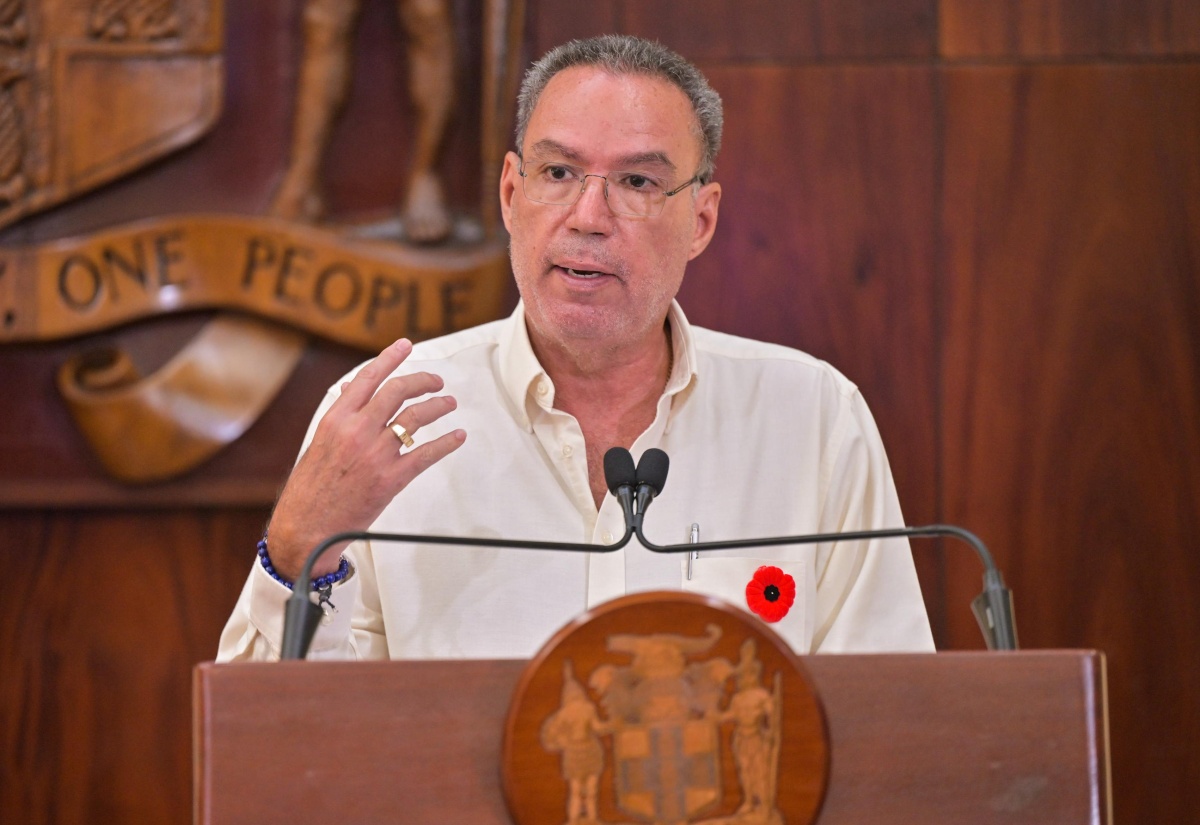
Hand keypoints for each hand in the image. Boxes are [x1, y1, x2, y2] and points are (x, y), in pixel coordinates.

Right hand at [265, 338, 465, 579]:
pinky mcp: (391, 479)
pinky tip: (458, 436)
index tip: (406, 345)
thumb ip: (342, 417)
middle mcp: (357, 431)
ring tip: (449, 403)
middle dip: (423, 381)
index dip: (390, 357)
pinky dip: (447, 442)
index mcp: (336, 419)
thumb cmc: (310, 488)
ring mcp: (376, 455)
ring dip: (438, 406)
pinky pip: (426, 453)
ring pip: (416, 417)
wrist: (308, 528)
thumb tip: (357, 390)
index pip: (369, 378)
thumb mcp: (319, 443)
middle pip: (398, 391)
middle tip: (436, 381)